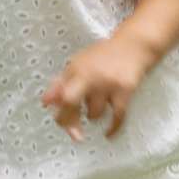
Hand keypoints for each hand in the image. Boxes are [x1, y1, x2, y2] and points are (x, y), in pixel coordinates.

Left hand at [40, 35, 154, 141]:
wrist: (133, 45)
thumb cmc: (106, 57)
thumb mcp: (78, 65)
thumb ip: (60, 84)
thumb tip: (45, 103)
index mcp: (75, 69)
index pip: (59, 94)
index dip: (58, 111)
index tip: (60, 121)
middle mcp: (89, 75)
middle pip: (70, 101)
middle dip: (69, 121)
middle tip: (74, 133)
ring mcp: (107, 83)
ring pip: (94, 113)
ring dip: (94, 116)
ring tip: (98, 108)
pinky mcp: (124, 89)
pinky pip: (118, 116)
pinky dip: (113, 128)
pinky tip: (108, 133)